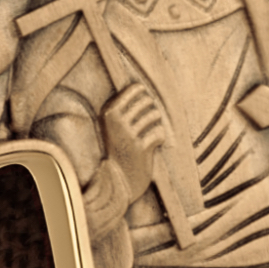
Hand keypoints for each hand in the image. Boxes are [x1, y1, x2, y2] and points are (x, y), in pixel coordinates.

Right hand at [101, 83, 166, 202]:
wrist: (119, 180)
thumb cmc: (121, 148)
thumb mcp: (116, 125)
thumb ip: (128, 107)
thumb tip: (144, 87)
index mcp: (108, 111)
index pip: (135, 88)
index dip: (145, 96)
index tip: (144, 110)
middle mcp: (116, 121)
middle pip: (147, 100)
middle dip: (152, 110)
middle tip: (149, 124)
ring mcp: (127, 134)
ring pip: (155, 115)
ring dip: (157, 124)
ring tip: (151, 134)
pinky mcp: (140, 147)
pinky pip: (159, 132)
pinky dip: (160, 138)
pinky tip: (154, 146)